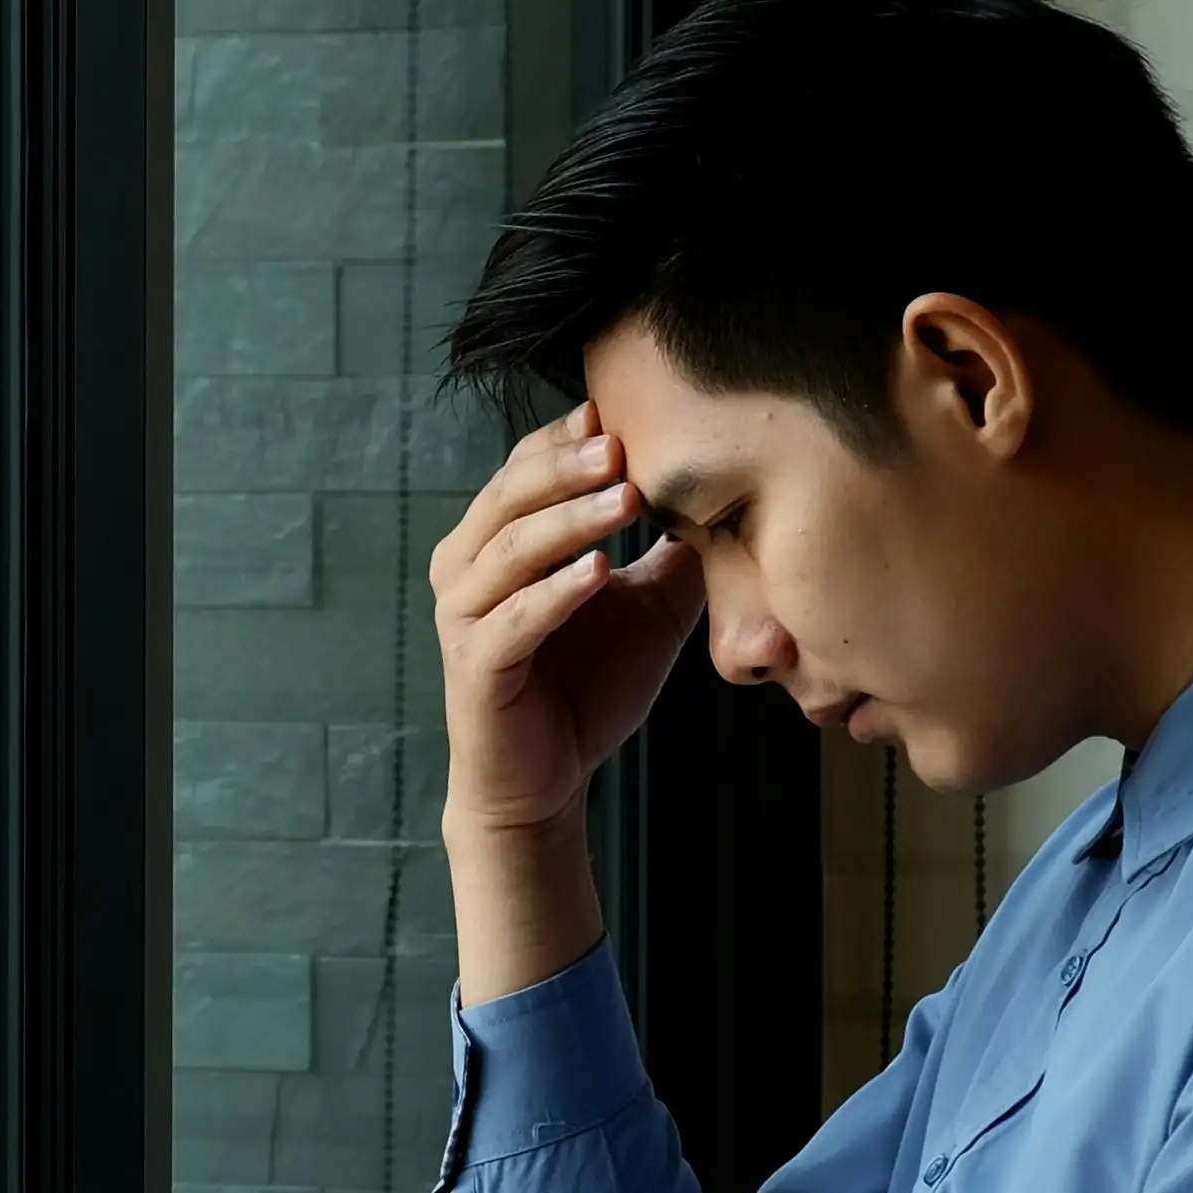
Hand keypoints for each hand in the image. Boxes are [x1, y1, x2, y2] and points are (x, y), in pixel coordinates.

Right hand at [427, 406, 706, 834]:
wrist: (542, 782)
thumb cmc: (586, 688)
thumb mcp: (646, 609)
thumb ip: (672, 556)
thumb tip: (727, 503)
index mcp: (498, 542)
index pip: (525, 469)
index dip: (568, 438)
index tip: (621, 410)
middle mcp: (467, 568)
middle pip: (511, 495)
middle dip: (569, 466)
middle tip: (623, 444)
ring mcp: (465, 618)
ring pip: (513, 549)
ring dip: (570, 520)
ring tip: (626, 496)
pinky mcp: (475, 667)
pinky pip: (516, 619)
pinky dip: (556, 592)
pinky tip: (599, 571)